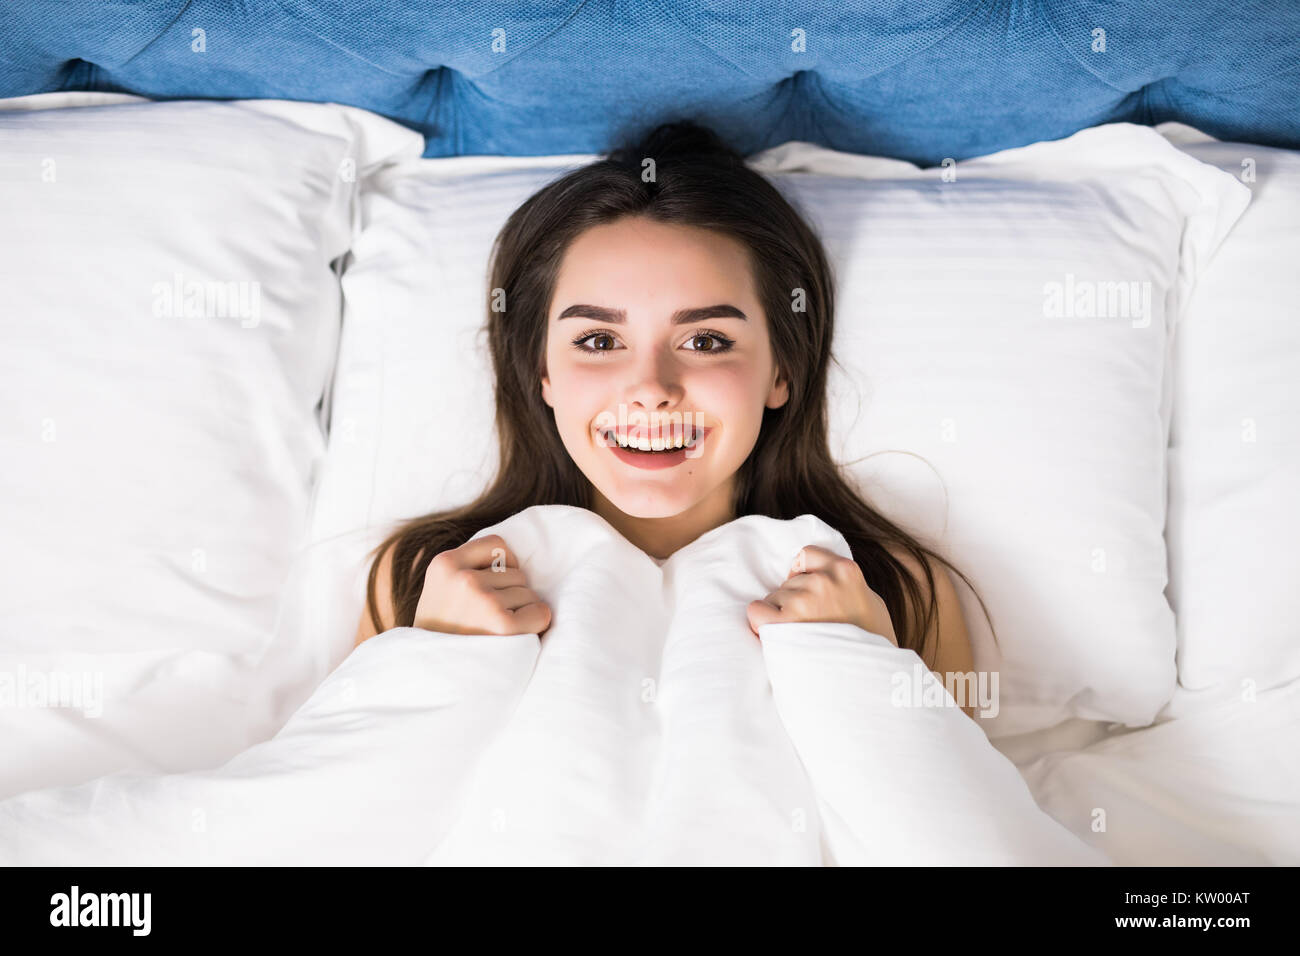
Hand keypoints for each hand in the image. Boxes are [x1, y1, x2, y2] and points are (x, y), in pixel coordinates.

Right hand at [414, 534, 551, 635]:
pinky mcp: (502, 625)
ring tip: (495, 633)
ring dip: (520, 612)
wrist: (428, 679)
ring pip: (529, 593)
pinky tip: (516, 638)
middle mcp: (464, 578)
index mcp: (444, 564)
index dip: (504, 565)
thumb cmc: (439, 637)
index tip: (496, 588)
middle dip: (510, 595)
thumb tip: (514, 560)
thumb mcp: (439, 592)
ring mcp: (483, 600)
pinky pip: (540, 613)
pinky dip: (535, 625)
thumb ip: (465, 570)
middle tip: (488, 622)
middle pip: (517, 573)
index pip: (497, 545)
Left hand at [746, 544, 897, 646]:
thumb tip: (820, 578)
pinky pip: (757, 611)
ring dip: (782, 616)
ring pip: (774, 598)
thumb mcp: (871, 602)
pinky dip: (761, 623)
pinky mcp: (785, 622)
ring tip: (804, 639)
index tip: (809, 595)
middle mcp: (823, 581)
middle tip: (812, 628)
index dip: (804, 575)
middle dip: (795, 601)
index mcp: (846, 570)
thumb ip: (844, 585)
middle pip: (788, 581)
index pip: (806, 555)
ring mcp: (803, 600)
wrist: (871, 678)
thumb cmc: (873, 643)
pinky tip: (778, 636)